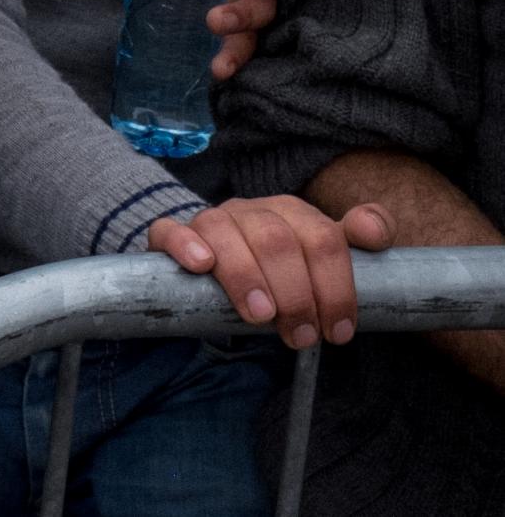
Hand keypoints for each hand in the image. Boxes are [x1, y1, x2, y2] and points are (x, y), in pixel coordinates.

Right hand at [149, 196, 393, 348]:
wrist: (214, 266)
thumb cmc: (277, 272)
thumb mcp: (319, 261)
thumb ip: (355, 243)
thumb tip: (374, 233)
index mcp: (294, 213)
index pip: (323, 237)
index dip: (336, 287)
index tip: (339, 331)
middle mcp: (253, 210)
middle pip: (277, 239)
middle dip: (295, 293)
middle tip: (302, 336)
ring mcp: (211, 220)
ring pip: (225, 231)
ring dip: (245, 275)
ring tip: (260, 318)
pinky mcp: (172, 234)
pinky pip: (171, 230)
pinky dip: (185, 245)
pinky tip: (201, 265)